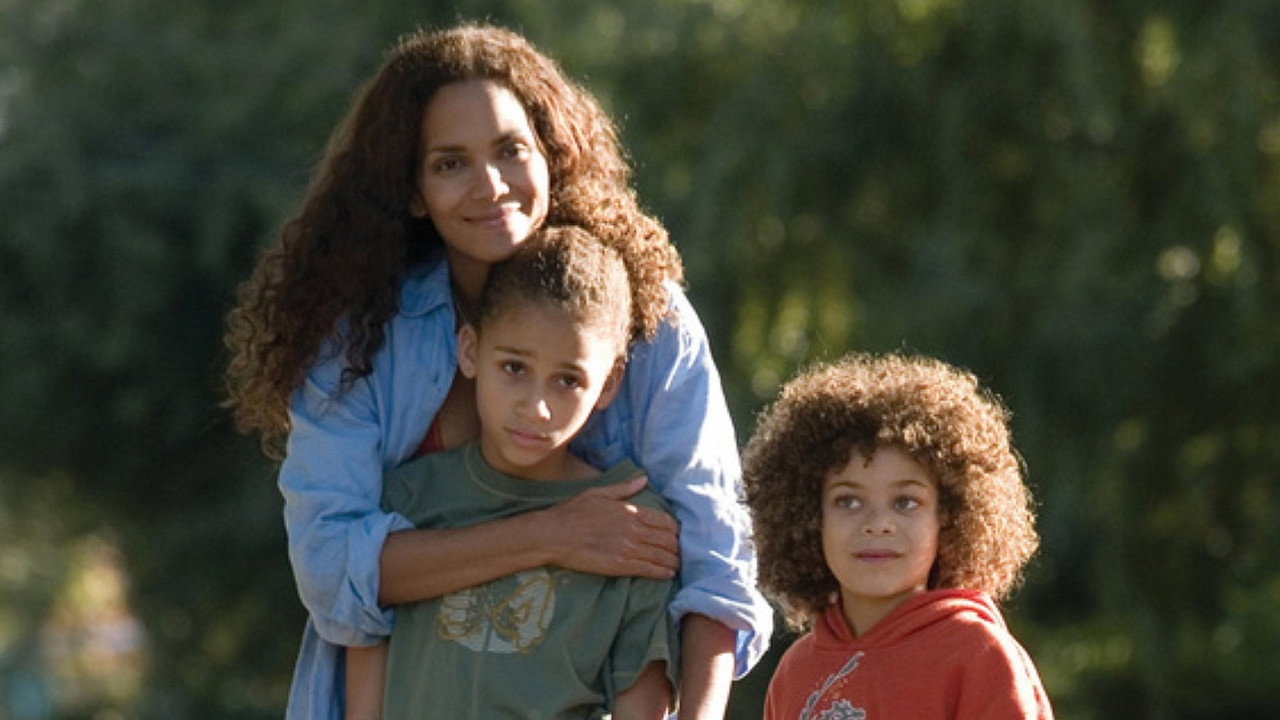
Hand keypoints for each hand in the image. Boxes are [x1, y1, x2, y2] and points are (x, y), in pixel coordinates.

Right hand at [537, 476, 678, 578]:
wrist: (552, 535)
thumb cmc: (571, 512)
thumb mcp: (598, 493)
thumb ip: (624, 488)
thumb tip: (644, 479)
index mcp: (629, 510)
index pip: (664, 521)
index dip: (675, 529)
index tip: (678, 535)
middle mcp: (633, 529)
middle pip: (667, 539)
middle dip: (677, 546)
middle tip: (682, 551)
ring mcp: (628, 548)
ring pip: (661, 555)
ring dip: (674, 560)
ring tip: (679, 564)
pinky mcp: (620, 565)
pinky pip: (649, 569)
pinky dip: (662, 572)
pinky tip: (669, 574)